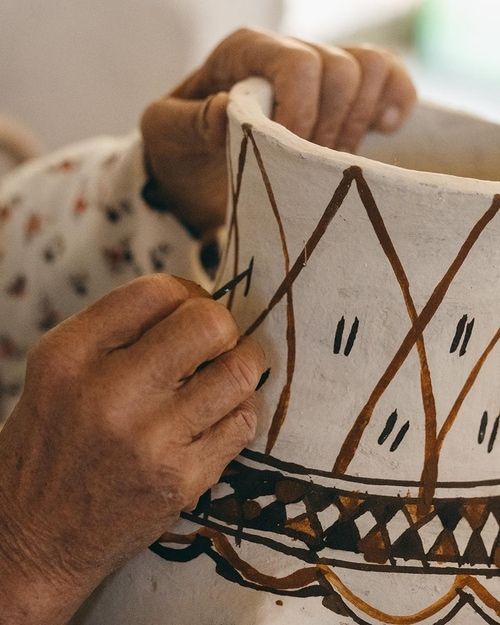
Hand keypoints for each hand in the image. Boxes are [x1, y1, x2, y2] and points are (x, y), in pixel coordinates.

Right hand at [0, 274, 264, 624]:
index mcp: (71, 355)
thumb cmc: (51, 444)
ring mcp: (149, 439)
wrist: (32, 539)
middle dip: (223, 326)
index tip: (191, 310)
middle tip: (216, 343)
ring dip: (244, 365)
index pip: (159, 291)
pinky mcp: (181, 479)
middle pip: (208, 323)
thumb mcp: (60, 372)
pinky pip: (243, 421)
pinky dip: (240, 410)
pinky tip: (219, 415)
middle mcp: (109, 392)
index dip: (190, 293)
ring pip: (239, 371)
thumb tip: (195, 302)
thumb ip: (118, 330)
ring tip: (228, 374)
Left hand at [141, 27, 416, 234]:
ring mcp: (319, 76)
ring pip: (371, 70)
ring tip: (330, 160)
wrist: (196, 173)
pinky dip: (395, 102)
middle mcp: (285, 55)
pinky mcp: (341, 100)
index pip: (297, 63)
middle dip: (331, 128)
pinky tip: (383, 130)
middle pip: (342, 69)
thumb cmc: (179, 150)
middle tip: (305, 168)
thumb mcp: (165, 134)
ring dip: (359, 123)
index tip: (288, 154)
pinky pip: (388, 80)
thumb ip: (192, 120)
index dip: (304, 112)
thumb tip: (230, 110)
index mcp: (243, 54)